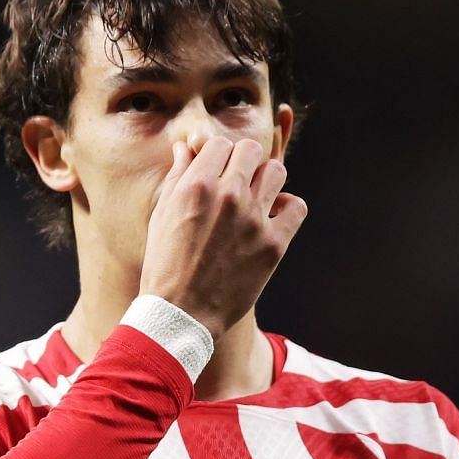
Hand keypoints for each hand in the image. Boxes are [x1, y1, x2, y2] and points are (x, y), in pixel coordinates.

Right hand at [138, 135, 307, 338]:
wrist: (181, 314)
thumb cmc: (165, 264)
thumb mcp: (161, 215)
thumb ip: (177, 176)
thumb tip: (186, 148)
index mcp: (197, 185)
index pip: (220, 144)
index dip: (219, 156)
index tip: (218, 172)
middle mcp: (228, 196)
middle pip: (251, 150)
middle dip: (244, 162)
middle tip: (238, 182)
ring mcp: (254, 220)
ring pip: (276, 171)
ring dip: (266, 180)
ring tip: (257, 198)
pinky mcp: (273, 244)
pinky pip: (296, 206)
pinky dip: (287, 207)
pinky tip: (273, 218)